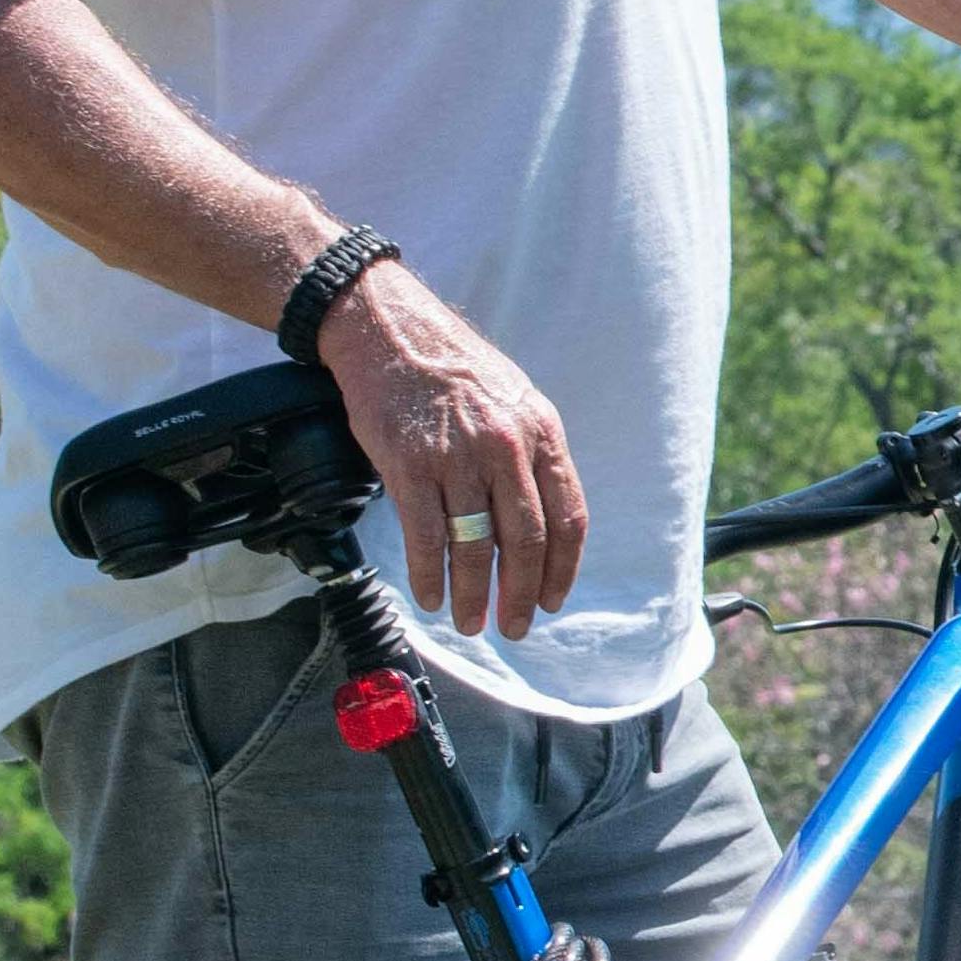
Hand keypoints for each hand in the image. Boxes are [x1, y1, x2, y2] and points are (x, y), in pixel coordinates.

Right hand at [321, 263, 589, 643]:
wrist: (392, 333)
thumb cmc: (454, 370)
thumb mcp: (514, 402)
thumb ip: (531, 458)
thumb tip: (539, 524)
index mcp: (541, 433)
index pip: (567, 517)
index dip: (562, 569)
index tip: (551, 600)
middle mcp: (506, 447)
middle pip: (525, 541)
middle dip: (520, 594)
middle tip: (513, 627)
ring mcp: (457, 457)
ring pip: (474, 546)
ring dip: (472, 594)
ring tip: (469, 621)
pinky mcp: (410, 465)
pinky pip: (427, 536)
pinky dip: (430, 575)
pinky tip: (430, 596)